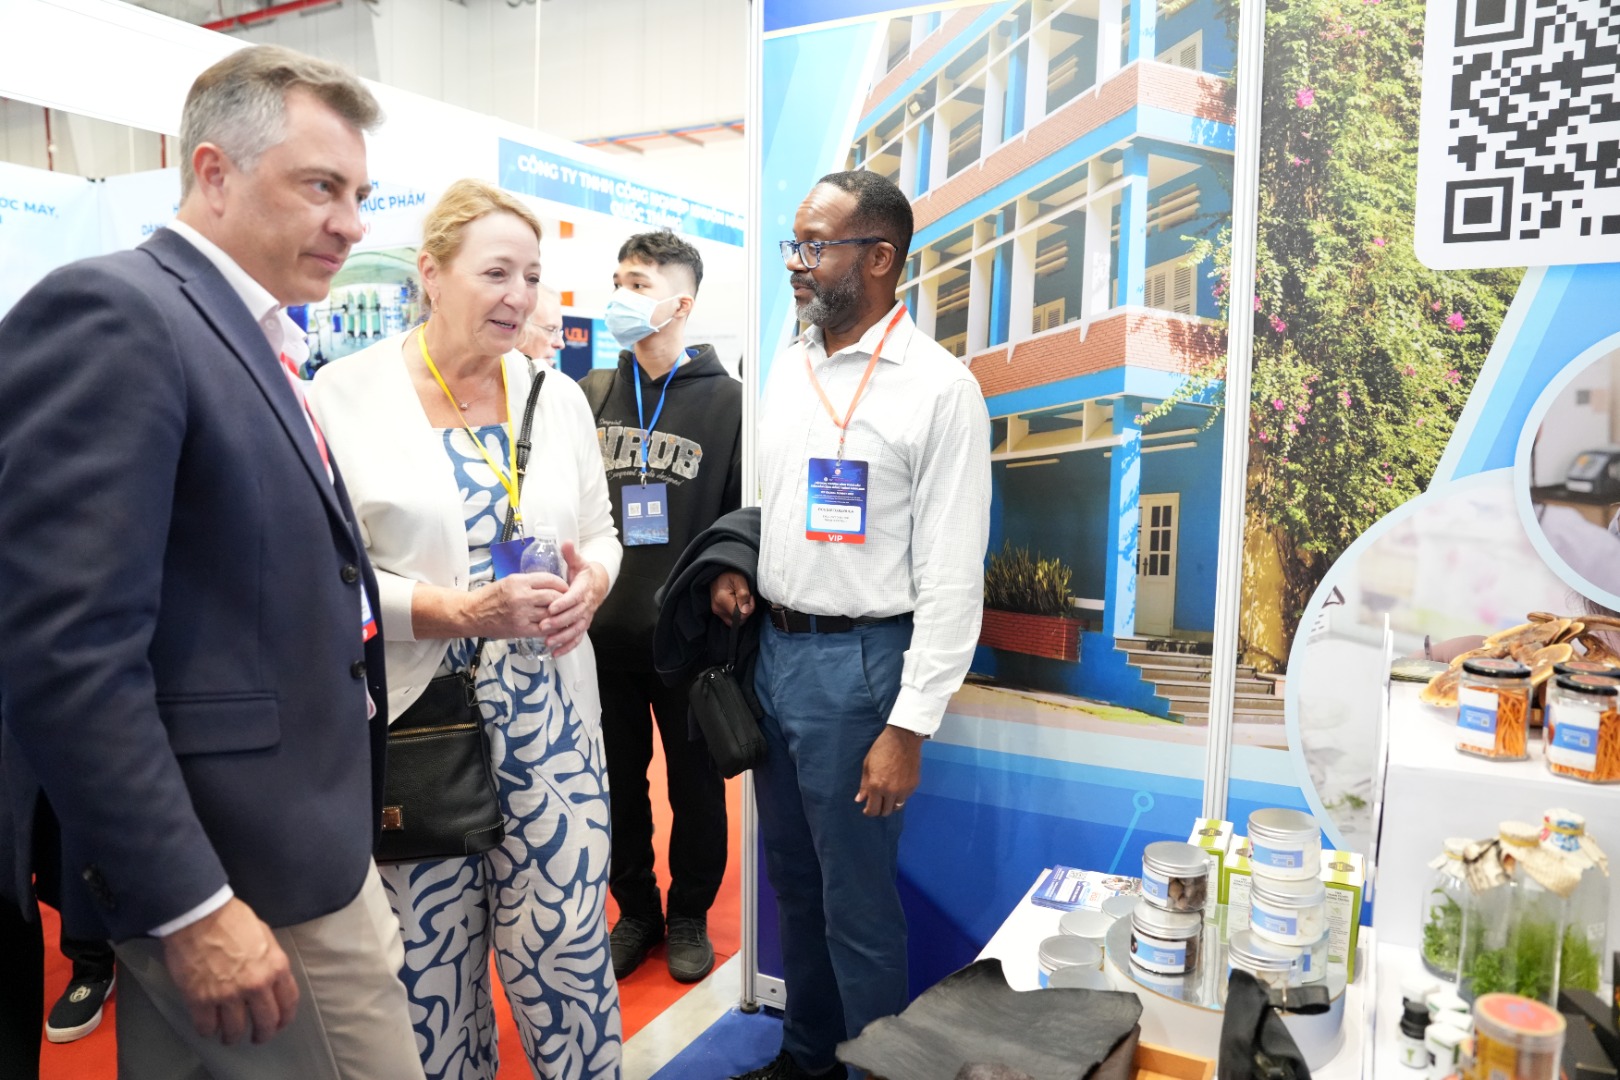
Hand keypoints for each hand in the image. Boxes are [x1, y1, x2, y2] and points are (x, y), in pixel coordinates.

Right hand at [160, 897, 299, 1044]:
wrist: (199, 915)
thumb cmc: (232, 919)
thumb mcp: (265, 935)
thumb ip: (270, 960)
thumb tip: (271, 977)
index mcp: (276, 967)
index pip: (289, 1002)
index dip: (284, 1018)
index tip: (279, 1024)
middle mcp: (256, 985)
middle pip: (266, 1022)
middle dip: (263, 1034)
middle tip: (257, 1037)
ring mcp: (228, 994)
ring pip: (235, 1030)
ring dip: (232, 1036)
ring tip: (229, 1036)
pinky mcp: (201, 999)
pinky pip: (207, 1026)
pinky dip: (208, 1030)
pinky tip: (209, 1027)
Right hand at [463, 571, 564, 639]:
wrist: (472, 614)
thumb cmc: (490, 596)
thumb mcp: (509, 581)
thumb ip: (529, 582)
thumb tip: (550, 584)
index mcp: (519, 581)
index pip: (549, 580)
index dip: (562, 584)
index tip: (566, 587)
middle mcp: (522, 596)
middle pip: (554, 596)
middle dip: (564, 599)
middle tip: (569, 601)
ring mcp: (522, 614)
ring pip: (551, 613)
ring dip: (560, 614)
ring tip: (565, 613)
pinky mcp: (520, 629)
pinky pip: (544, 628)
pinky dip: (552, 627)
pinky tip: (555, 625)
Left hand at [538, 542, 606, 657]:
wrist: (597, 584)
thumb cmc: (583, 573)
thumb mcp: (579, 562)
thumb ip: (571, 554)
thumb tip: (566, 543)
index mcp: (584, 588)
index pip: (574, 597)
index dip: (564, 603)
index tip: (551, 607)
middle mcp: (586, 605)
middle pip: (574, 615)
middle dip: (559, 622)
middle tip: (543, 625)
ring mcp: (585, 616)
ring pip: (575, 629)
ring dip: (562, 637)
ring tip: (548, 642)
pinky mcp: (583, 625)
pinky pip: (577, 638)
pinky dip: (568, 646)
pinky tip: (556, 653)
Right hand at [709, 571, 754, 626]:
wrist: (718, 571)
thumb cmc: (730, 573)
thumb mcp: (740, 580)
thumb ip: (743, 595)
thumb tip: (745, 611)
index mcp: (722, 601)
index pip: (741, 616)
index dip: (749, 608)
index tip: (750, 597)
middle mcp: (718, 609)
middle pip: (738, 620)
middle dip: (746, 611)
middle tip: (747, 598)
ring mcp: (716, 611)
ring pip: (734, 620)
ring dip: (741, 612)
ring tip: (742, 599)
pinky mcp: (717, 611)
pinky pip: (730, 618)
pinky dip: (736, 612)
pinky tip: (737, 602)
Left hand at [855, 725, 923, 816]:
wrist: (903, 739)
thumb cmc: (882, 749)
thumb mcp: (867, 765)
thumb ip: (864, 785)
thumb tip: (859, 799)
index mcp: (876, 786)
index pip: (873, 810)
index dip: (868, 812)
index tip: (867, 810)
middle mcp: (891, 791)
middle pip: (885, 812)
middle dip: (879, 810)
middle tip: (876, 803)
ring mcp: (904, 790)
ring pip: (896, 807)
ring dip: (890, 804)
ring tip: (886, 797)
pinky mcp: (913, 786)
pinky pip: (905, 797)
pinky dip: (900, 796)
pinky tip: (896, 787)